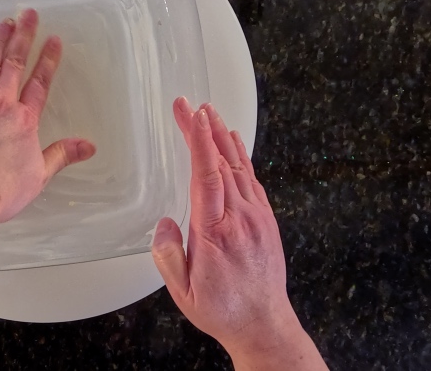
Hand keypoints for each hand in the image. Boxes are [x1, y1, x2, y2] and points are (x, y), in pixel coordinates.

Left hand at [0, 9, 95, 222]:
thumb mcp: (38, 176)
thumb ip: (62, 155)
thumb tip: (89, 147)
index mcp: (24, 120)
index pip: (40, 83)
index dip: (48, 60)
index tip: (53, 40)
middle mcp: (2, 103)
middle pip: (16, 63)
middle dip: (24, 37)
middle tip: (30, 15)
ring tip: (6, 21)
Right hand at [151, 98, 307, 359]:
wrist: (264, 324)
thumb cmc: (223, 309)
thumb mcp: (182, 290)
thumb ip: (167, 254)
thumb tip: (164, 223)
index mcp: (216, 232)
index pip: (207, 175)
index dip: (199, 140)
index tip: (190, 114)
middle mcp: (240, 218)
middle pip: (222, 162)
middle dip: (204, 129)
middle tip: (189, 105)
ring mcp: (257, 217)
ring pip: (239, 166)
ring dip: (222, 137)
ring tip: (209, 112)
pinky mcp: (265, 220)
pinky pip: (252, 179)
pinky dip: (241, 156)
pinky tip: (233, 143)